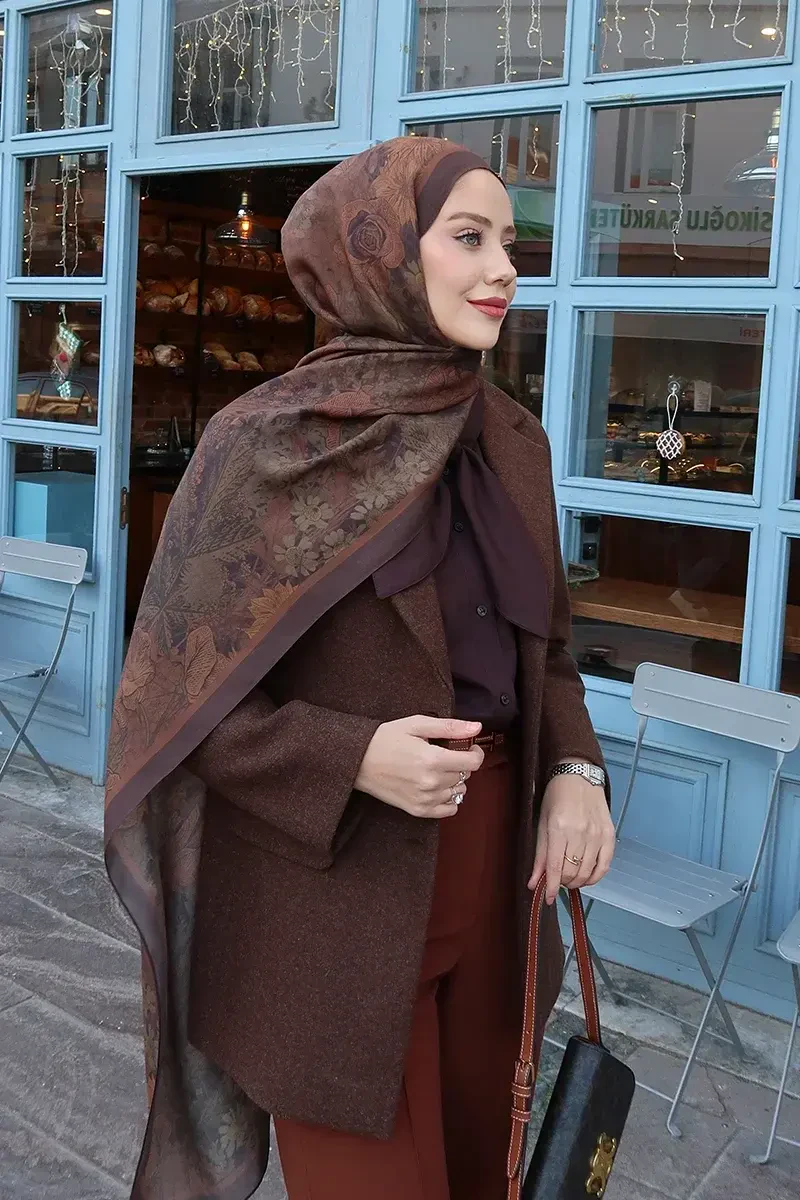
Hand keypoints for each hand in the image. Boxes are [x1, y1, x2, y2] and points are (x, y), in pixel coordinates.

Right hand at [355, 716, 484, 819]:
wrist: (358, 760)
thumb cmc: (385, 739)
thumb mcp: (417, 724)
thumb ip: (449, 727)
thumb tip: (476, 727)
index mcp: (433, 759)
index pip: (473, 763)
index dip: (475, 752)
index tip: (469, 747)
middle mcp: (432, 783)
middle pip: (465, 776)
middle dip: (460, 764)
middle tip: (445, 754)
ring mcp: (425, 799)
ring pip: (458, 792)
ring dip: (454, 781)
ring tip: (437, 770)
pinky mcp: (417, 810)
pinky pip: (449, 810)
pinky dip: (449, 799)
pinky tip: (437, 787)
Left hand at [528, 770, 615, 904]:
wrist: (580, 776)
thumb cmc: (556, 797)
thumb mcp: (542, 823)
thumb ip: (539, 855)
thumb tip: (533, 883)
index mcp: (559, 828)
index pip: (555, 866)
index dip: (550, 887)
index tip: (546, 899)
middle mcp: (580, 833)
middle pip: (571, 872)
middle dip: (561, 882)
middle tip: (556, 879)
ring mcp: (597, 835)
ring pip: (586, 872)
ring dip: (575, 881)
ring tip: (568, 877)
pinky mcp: (610, 836)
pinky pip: (604, 867)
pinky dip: (594, 877)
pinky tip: (586, 877)